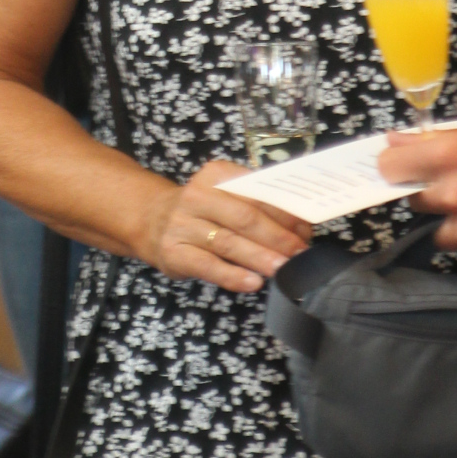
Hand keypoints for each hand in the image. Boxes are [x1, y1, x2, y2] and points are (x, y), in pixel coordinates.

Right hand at [139, 158, 310, 294]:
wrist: (151, 219)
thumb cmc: (202, 210)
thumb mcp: (225, 195)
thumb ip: (258, 205)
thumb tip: (301, 227)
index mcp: (216, 175)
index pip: (257, 193)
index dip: (285, 212)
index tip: (305, 229)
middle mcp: (197, 196)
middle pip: (244, 218)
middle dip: (277, 237)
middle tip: (299, 252)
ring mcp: (183, 225)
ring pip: (228, 242)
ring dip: (260, 257)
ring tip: (283, 268)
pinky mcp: (175, 253)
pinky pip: (208, 266)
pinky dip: (232, 275)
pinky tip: (252, 282)